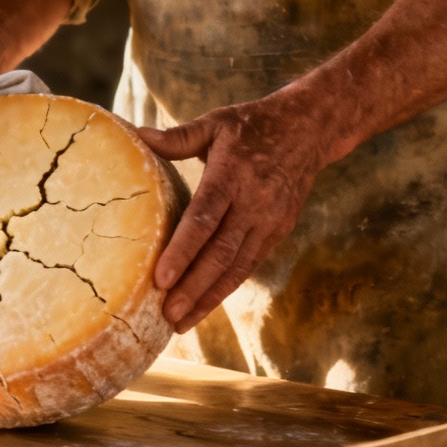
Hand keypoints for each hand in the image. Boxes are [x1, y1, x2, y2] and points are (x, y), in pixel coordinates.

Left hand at [137, 95, 330, 332]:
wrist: (308, 129)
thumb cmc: (251, 125)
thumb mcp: (216, 123)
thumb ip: (178, 137)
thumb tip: (137, 134)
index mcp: (232, 175)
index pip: (204, 219)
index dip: (183, 251)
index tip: (160, 278)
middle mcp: (254, 203)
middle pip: (221, 253)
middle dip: (193, 287)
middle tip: (167, 314)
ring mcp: (269, 220)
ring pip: (237, 267)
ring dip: (209, 297)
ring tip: (180, 323)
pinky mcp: (278, 230)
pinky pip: (249, 264)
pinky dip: (225, 287)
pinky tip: (203, 305)